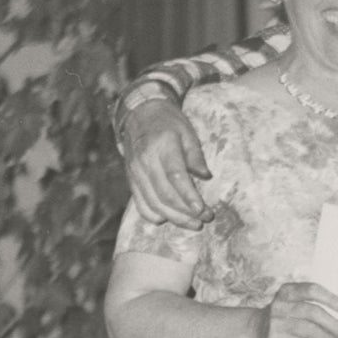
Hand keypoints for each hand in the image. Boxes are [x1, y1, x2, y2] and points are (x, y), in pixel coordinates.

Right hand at [120, 98, 212, 226]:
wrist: (139, 114)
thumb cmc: (168, 122)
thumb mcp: (187, 132)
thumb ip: (195, 155)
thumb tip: (206, 176)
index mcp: (162, 146)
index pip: (175, 177)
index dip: (189, 197)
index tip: (203, 210)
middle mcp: (145, 161)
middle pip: (165, 195)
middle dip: (186, 212)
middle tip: (204, 219)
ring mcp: (135, 172)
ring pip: (154, 204)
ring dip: (174, 218)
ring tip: (193, 223)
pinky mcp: (131, 180)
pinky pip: (141, 204)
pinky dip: (155, 216)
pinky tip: (170, 219)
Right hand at [255, 283, 337, 337]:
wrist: (256, 332)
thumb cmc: (285, 318)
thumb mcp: (294, 305)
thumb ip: (313, 307)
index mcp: (287, 291)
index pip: (312, 290)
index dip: (331, 299)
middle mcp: (280, 304)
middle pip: (313, 312)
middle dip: (334, 325)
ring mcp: (276, 322)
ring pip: (309, 330)